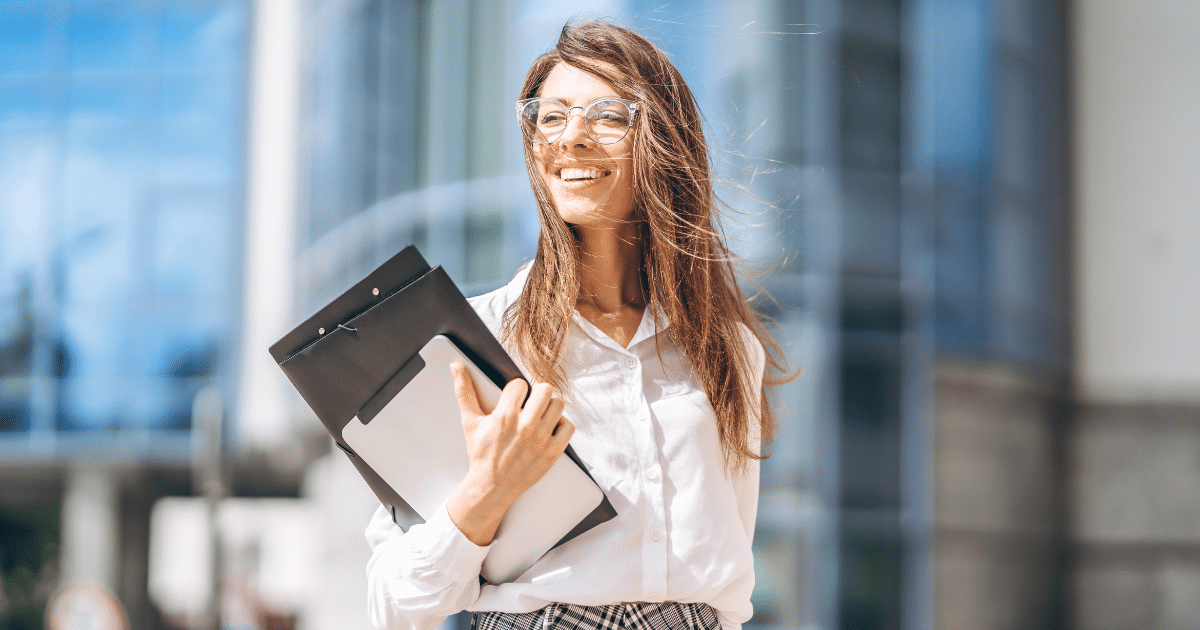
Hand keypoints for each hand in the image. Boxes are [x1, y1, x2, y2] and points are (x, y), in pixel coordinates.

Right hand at [445, 363, 573, 544]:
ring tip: (541, 414)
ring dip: (550, 407)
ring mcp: (541, 439)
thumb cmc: (480, 454)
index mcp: (505, 416)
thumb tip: (456, 365)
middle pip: (545, 389)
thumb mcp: (470, 422)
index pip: (520, 384)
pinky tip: (550, 428)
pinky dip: (561, 425)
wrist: (490, 487)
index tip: (513, 399)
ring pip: (558, 404)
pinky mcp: (553, 452)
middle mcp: (525, 426)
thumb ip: (464, 391)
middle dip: (537, 393)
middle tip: (531, 403)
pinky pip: (568, 427)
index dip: (516, 390)